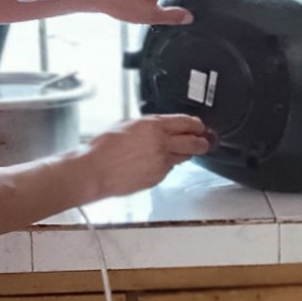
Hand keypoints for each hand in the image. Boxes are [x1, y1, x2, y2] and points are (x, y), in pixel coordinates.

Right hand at [84, 115, 210, 197]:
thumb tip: (157, 127)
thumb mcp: (126, 124)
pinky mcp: (158, 177)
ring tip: (185, 152)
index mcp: (154, 126)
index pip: (185, 122)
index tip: (200, 126)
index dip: (196, 124)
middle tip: (204, 141)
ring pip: (183, 157)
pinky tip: (157, 163)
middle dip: (201, 141)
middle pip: (192, 142)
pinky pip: (168, 169)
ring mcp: (162, 162)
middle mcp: (162, 143)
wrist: (97, 171)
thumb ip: (146, 126)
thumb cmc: (104, 148)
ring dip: (186, 153)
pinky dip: (167, 165)